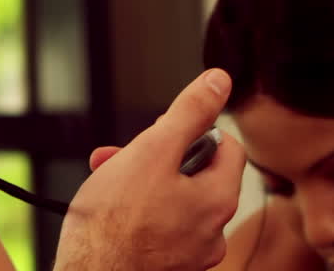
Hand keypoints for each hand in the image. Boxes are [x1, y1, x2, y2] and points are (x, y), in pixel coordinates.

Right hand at [53, 69, 246, 270]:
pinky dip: (138, 212)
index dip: (193, 129)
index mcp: (218, 200)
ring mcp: (189, 253)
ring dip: (141, 182)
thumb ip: (187, 114)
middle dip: (155, 156)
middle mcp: (213, 232)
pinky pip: (159, 227)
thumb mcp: (151, 150)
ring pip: (173, 201)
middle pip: (195, 174)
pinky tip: (111, 210)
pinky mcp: (167, 266)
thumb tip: (218, 81)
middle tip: (121, 155)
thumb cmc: (114, 221)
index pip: (227, 148)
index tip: (162, 131)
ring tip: (106, 181)